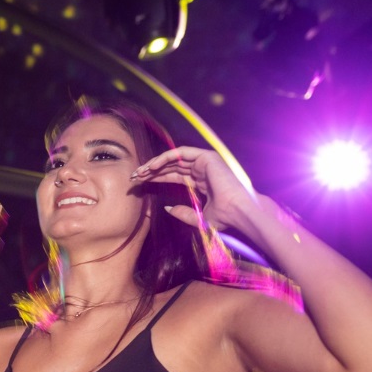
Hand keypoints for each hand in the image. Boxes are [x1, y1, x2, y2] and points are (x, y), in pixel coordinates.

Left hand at [130, 146, 258, 233]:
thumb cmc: (224, 217)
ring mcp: (204, 162)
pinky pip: (181, 153)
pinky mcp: (206, 157)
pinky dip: (165, 157)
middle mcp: (202, 170)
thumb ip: (182, 213)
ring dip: (154, 164)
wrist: (238, 212)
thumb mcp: (198, 219)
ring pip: (173, 158)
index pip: (173, 176)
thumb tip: (167, 208)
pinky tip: (152, 166)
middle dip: (151, 171)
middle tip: (134, 177)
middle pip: (171, 167)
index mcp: (201, 182)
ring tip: (140, 172)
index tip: (140, 184)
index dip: (156, 178)